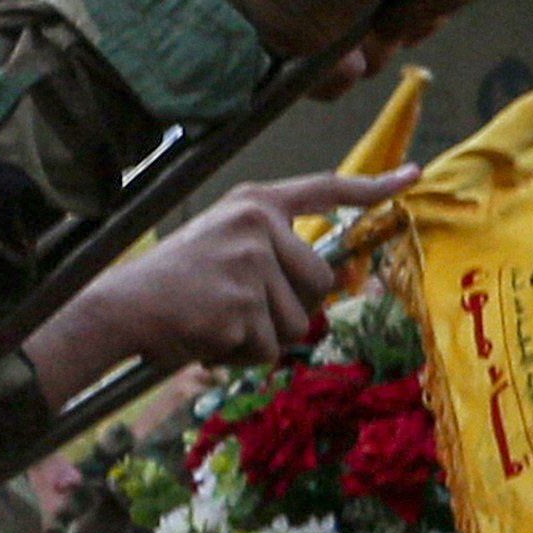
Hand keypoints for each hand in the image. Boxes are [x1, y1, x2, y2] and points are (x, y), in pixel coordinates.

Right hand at [24, 169, 409, 399]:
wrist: (120, 308)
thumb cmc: (173, 284)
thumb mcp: (224, 245)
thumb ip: (271, 254)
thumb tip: (325, 292)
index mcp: (254, 205)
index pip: (323, 189)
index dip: (371, 187)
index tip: (412, 176)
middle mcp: (258, 227)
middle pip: (320, 283)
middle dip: (288, 308)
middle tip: (236, 307)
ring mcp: (251, 265)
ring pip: (296, 323)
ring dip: (262, 337)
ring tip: (217, 321)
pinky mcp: (242, 306)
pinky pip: (266, 349)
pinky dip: (240, 356)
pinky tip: (207, 337)